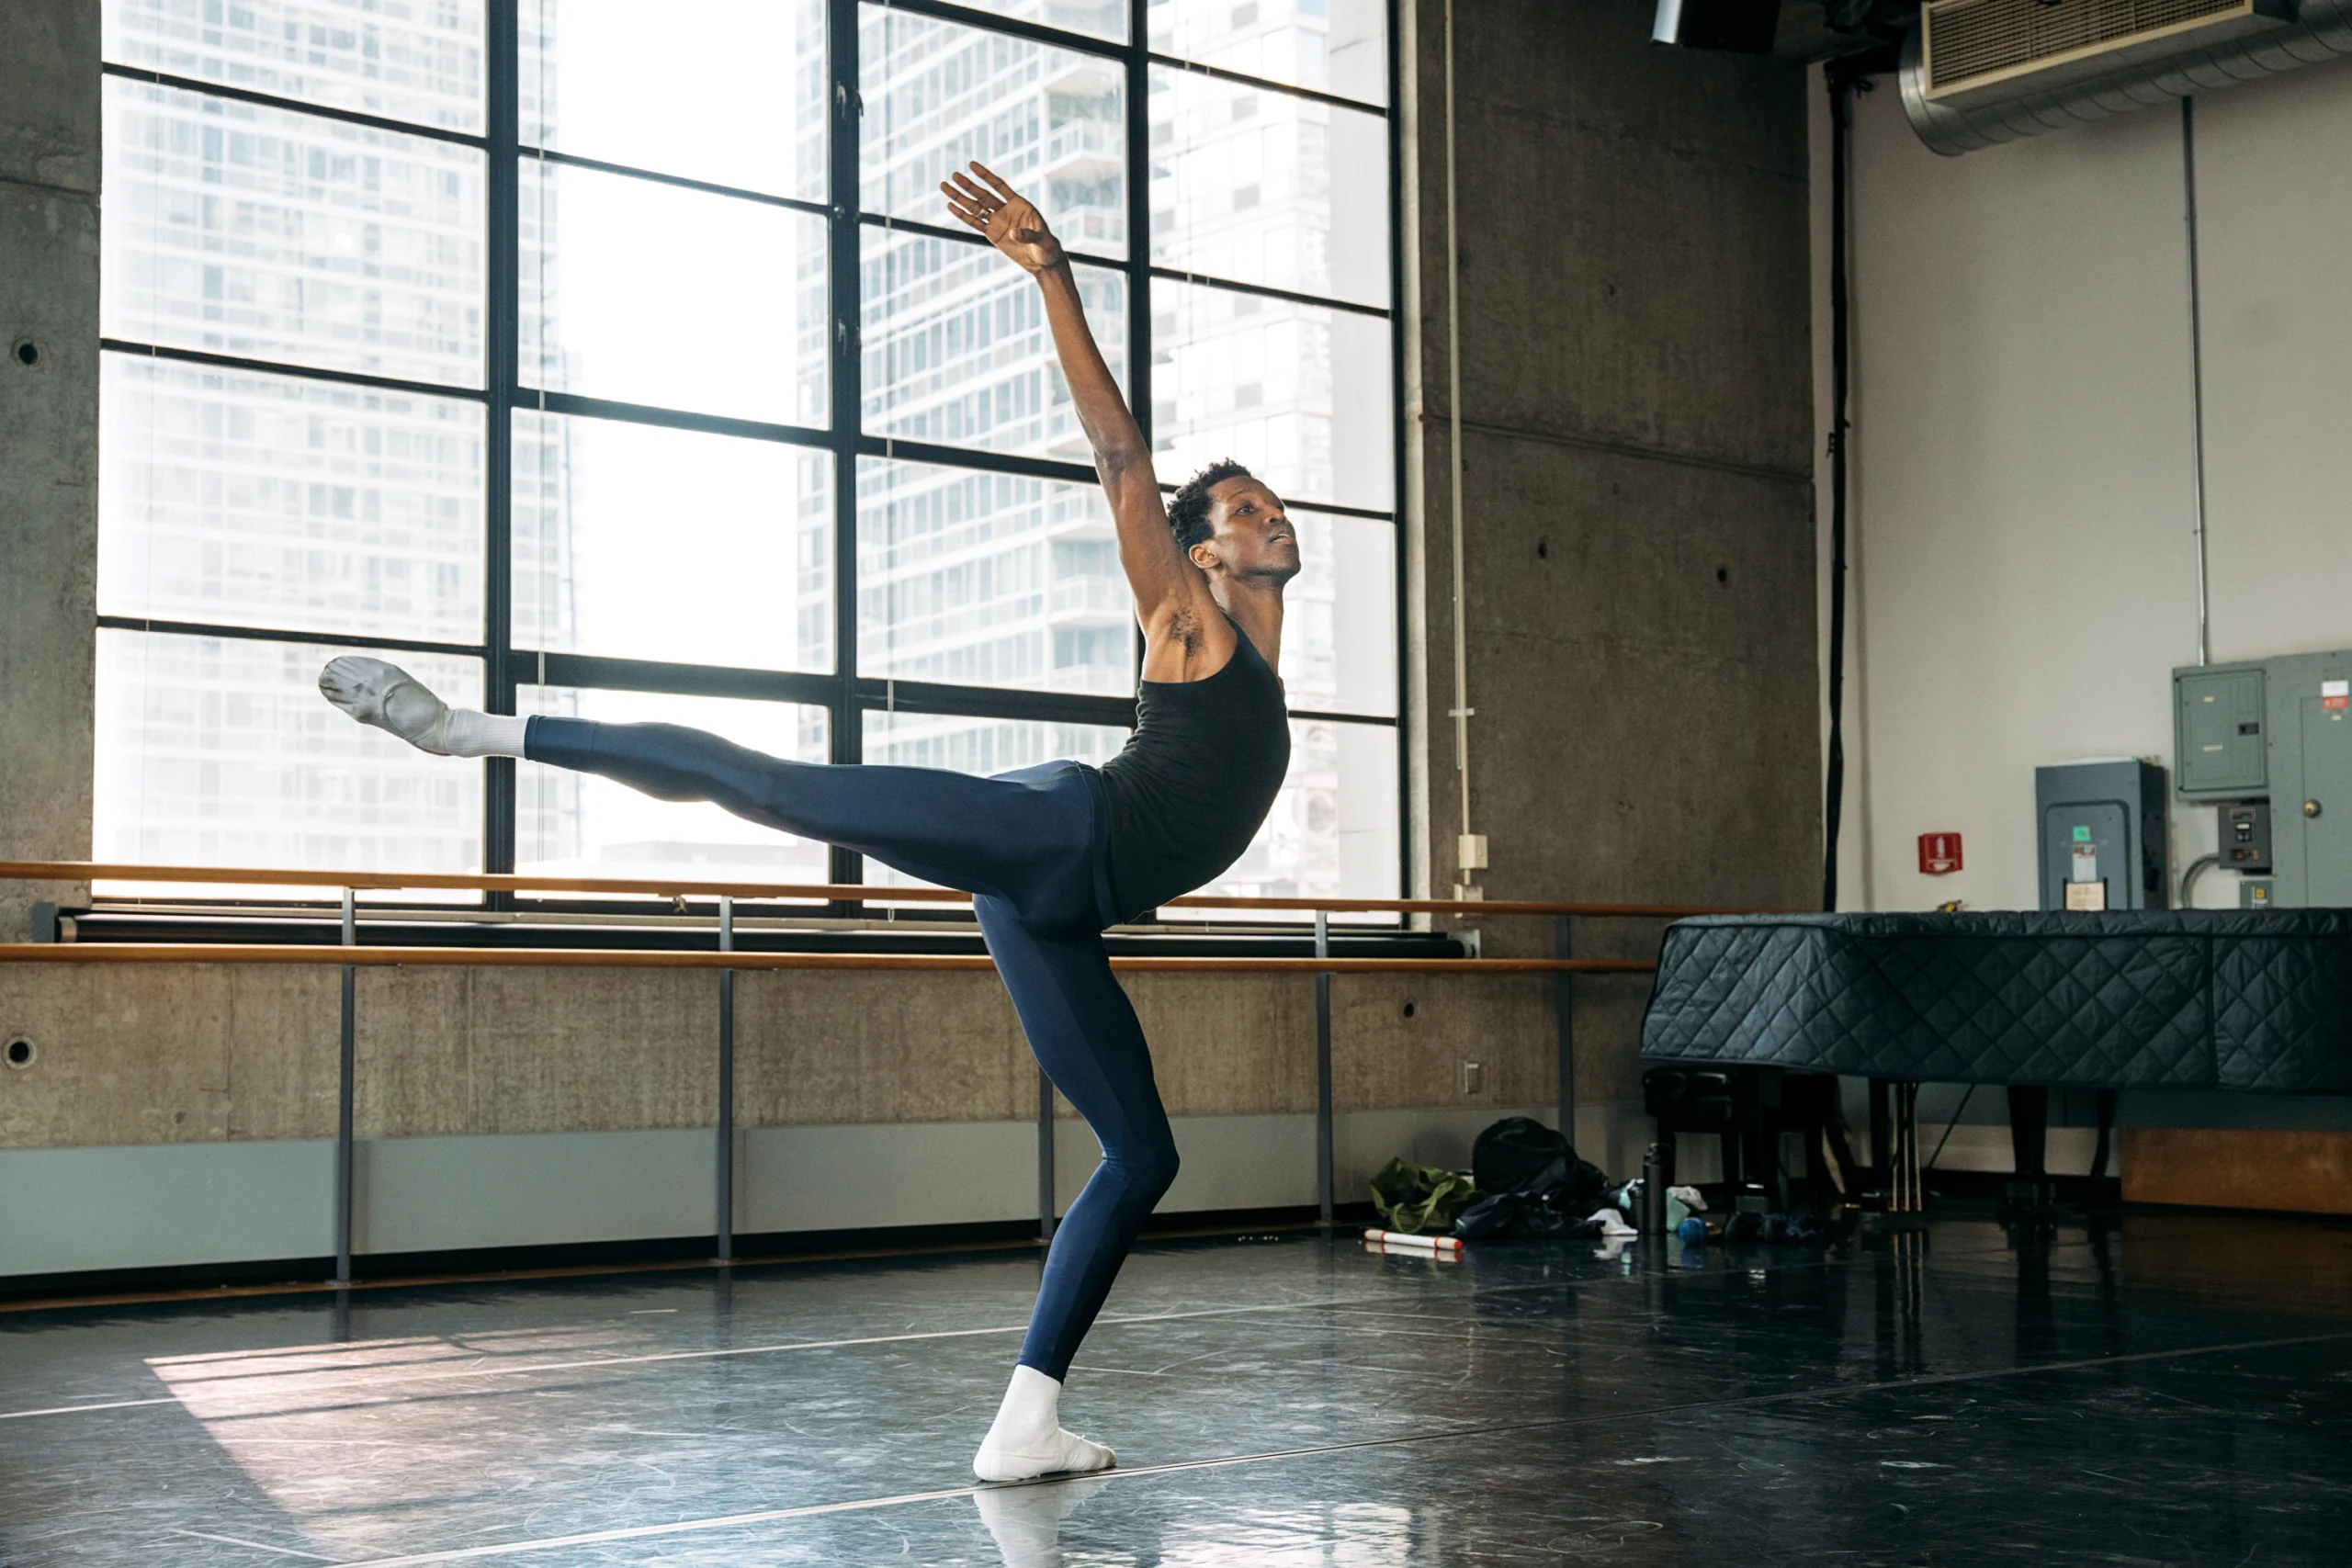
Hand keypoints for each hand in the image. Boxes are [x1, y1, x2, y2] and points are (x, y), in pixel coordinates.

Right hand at [941, 162, 1063, 273]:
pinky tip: (950, 206)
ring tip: (944, 186)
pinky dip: (963, 215)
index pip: (999, 186)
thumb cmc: (1047, 247)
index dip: (986, 176)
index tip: (972, 165)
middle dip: (968, 185)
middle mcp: (1006, 210)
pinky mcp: (992, 234)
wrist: (1043, 261)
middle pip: (983, 195)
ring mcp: (997, 221)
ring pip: (975, 207)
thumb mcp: (1042, 240)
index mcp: (1019, 204)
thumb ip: (1028, 235)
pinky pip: (975, 223)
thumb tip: (1013, 233)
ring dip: (960, 197)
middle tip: (953, 175)